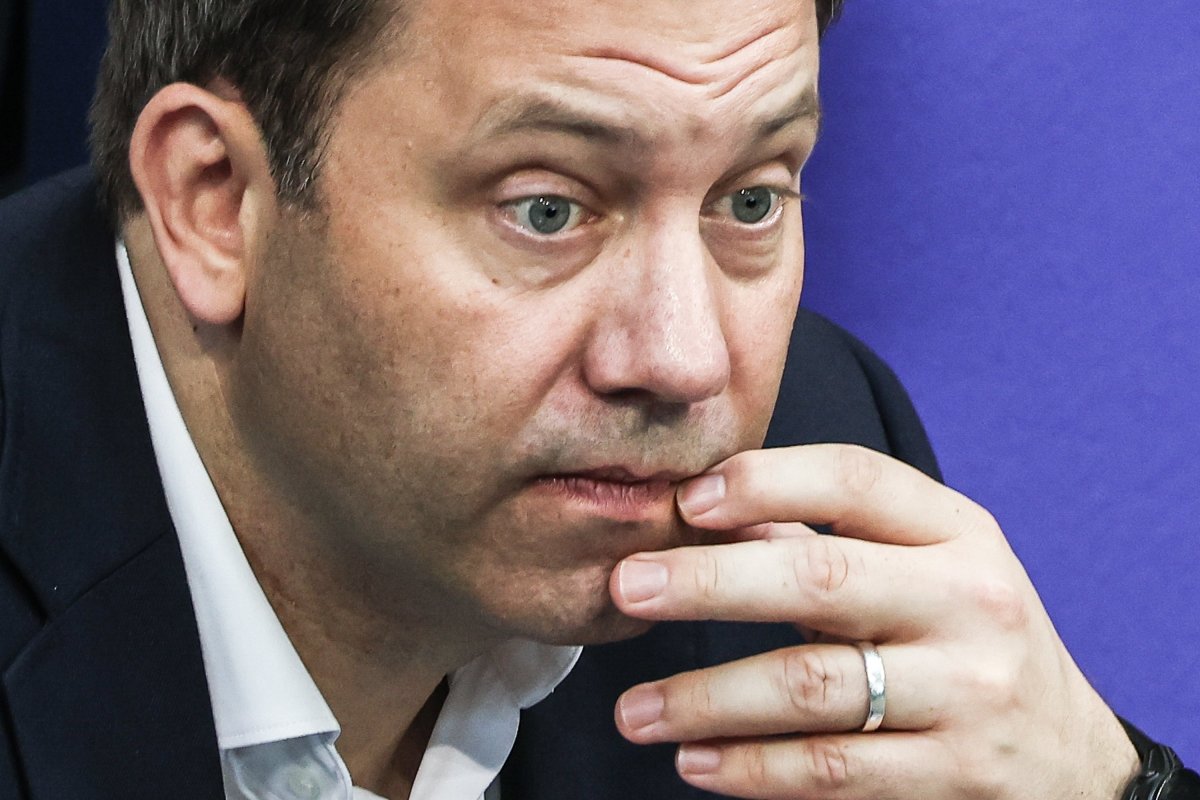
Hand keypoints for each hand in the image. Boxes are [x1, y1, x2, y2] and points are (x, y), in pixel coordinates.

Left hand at [609, 444, 1138, 799]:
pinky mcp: (955, 773)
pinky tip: (696, 762)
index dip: (764, 481)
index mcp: (958, 531)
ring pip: (812, 686)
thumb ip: (824, 536)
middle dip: (710, 582)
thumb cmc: (964, 636)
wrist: (1068, 755)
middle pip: (820, 578)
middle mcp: (971, 600)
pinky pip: (832, 769)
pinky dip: (752, 768)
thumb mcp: (923, 567)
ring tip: (635, 710)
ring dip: (706, 699)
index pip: (855, 480)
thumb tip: (704, 509)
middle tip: (627, 589)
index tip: (685, 500)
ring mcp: (968, 690)